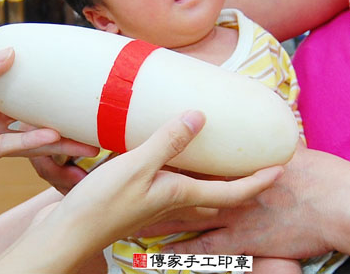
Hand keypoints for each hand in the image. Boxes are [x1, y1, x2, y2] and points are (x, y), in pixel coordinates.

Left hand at [0, 48, 96, 182]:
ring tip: (88, 141)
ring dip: (59, 139)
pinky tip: (53, 137)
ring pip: (31, 137)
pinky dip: (33, 142)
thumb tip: (11, 53)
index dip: (49, 86)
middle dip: (64, 118)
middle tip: (94, 119)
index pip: (24, 87)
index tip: (76, 83)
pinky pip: (11, 148)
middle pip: (36, 115)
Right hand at [0, 110, 283, 272]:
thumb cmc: (100, 206)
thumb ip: (168, 142)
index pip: (231, 191)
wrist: (67, 231)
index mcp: (179, 194)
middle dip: (241, 176)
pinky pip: (171, 178)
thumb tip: (200, 116)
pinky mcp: (138, 192)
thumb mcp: (136, 167)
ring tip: (222, 148)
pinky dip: (183, 164)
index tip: (282, 166)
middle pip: (218, 191)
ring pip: (196, 185)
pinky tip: (173, 149)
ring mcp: (156, 198)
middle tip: (255, 155)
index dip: (259, 180)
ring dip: (214, 171)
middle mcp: (173, 198)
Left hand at [139, 144, 336, 259]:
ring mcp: (231, 217)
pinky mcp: (241, 241)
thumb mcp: (290, 145)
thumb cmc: (317, 173)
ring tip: (132, 220)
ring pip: (185, 218)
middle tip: (127, 188)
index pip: (194, 161)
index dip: (170, 157)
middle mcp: (226, 190)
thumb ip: (272, 132)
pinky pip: (205, 249)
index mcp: (234, 166)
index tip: (147, 153)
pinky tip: (162, 254)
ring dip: (158, 221)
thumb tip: (273, 110)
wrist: (336, 204)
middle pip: (182, 189)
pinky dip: (182, 251)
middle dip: (154, 190)